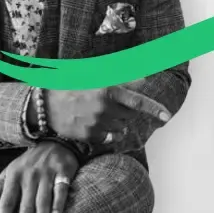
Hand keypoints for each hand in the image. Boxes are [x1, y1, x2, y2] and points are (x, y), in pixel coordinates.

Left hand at [0, 142, 79, 212]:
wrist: (56, 141)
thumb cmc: (29, 162)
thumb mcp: (9, 172)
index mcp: (13, 176)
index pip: (6, 203)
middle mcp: (29, 175)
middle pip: (25, 206)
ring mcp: (47, 172)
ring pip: (42, 200)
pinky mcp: (64, 171)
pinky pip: (61, 190)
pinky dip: (58, 204)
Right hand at [43, 83, 171, 144]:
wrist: (46, 104)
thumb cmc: (74, 84)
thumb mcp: (96, 75)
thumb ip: (121, 77)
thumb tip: (145, 78)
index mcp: (107, 90)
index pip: (137, 101)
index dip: (154, 108)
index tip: (167, 116)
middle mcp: (104, 108)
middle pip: (131, 115)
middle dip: (127, 109)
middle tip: (112, 102)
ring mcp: (96, 124)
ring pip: (122, 127)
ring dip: (118, 121)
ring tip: (101, 112)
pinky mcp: (90, 136)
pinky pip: (110, 137)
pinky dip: (109, 132)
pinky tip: (97, 123)